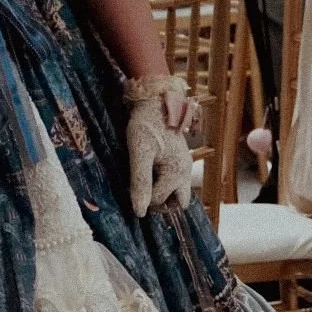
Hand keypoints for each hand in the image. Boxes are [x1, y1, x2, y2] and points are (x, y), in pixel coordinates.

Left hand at [126, 91, 194, 215]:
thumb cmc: (146, 123)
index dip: (142, 199)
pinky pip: (175, 180)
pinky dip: (163, 183)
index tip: (126, 189)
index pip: (159, 200)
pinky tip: (149, 173)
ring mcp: (184, 165)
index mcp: (177, 172)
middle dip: (161, 204)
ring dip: (163, 194)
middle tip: (141, 195)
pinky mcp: (179, 158)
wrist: (155, 99)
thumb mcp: (139, 152)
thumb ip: (140, 182)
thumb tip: (140, 212)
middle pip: (178, 203)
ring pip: (178, 193)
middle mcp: (185, 171)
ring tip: (144, 185)